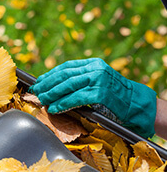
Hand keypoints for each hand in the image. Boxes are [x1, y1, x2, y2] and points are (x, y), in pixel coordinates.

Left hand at [30, 58, 156, 138]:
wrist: (136, 104)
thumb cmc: (114, 95)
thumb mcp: (97, 80)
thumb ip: (80, 80)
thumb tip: (55, 86)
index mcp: (93, 63)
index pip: (66, 67)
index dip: (50, 74)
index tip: (39, 81)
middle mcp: (95, 68)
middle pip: (64, 75)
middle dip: (47, 84)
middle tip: (36, 91)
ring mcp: (98, 80)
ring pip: (68, 85)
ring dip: (52, 94)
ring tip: (42, 99)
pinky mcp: (100, 93)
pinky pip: (76, 98)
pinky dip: (62, 103)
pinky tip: (54, 108)